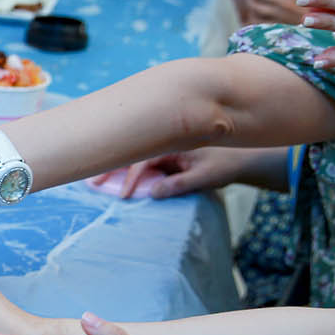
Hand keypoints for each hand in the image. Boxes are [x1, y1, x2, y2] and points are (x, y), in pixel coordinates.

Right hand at [87, 145, 287, 199]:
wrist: (243, 156)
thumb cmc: (226, 164)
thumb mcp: (205, 176)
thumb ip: (180, 183)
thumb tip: (153, 192)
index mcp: (174, 141)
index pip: (145, 159)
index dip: (131, 178)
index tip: (123, 195)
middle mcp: (166, 140)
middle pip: (133, 152)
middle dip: (111, 165)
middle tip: (92, 182)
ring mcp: (164, 146)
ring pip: (136, 155)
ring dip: (117, 167)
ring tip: (97, 179)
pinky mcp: (165, 153)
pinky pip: (144, 160)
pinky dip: (129, 168)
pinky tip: (115, 175)